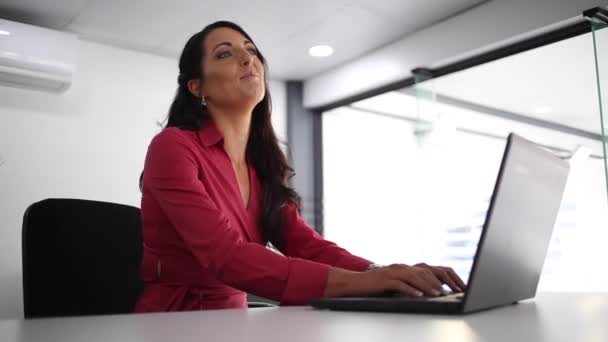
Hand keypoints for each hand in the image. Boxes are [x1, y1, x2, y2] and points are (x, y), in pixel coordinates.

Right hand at [323, 263, 461, 297]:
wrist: (354, 283)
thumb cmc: (375, 285)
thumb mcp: (396, 282)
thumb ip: (410, 283)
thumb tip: (431, 290)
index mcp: (405, 267)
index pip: (430, 269)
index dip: (444, 276)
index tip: (457, 286)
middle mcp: (401, 267)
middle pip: (424, 272)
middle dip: (439, 282)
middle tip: (450, 292)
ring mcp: (392, 272)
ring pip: (414, 277)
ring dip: (427, 286)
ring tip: (437, 294)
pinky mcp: (384, 280)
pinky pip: (400, 284)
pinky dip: (410, 290)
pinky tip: (418, 296)